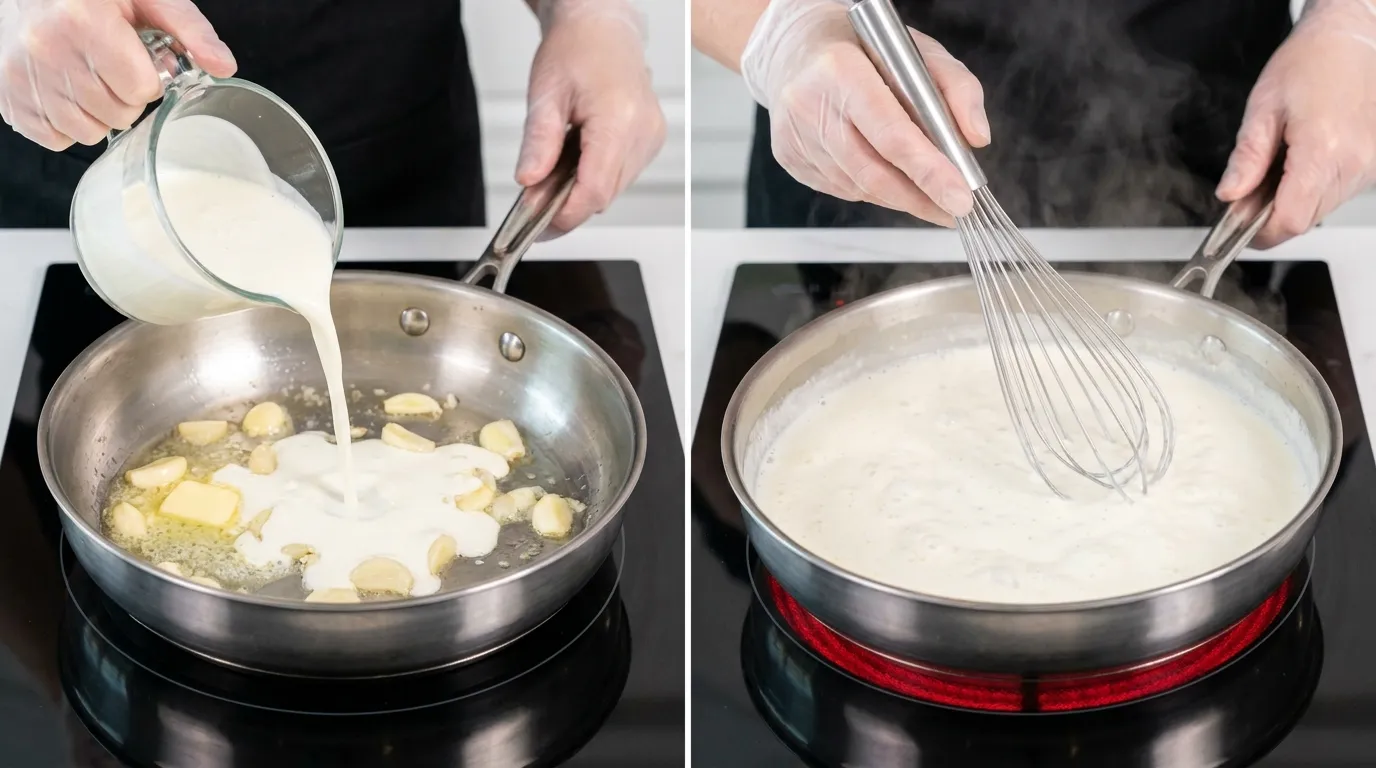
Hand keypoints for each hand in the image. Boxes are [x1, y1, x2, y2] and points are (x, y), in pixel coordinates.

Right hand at [0, 0, 235, 150]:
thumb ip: (188, 29)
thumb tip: (223, 65)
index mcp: (83, 21)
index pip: (140, 89)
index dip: (148, 79)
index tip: (138, 61)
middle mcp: (46, 49)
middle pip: (117, 114)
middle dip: (125, 96)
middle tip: (112, 67)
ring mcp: (21, 75)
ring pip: (87, 132)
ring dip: (98, 113)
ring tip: (89, 78)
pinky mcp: (7, 96)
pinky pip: (54, 138)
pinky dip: (67, 124)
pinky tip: (68, 93)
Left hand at [516, 0, 665, 235]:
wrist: (602, 27)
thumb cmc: (576, 49)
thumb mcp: (545, 94)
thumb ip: (538, 143)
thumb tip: (529, 182)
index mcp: (619, 120)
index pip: (594, 190)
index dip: (564, 214)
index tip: (537, 224)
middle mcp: (643, 132)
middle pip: (604, 195)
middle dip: (568, 204)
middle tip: (535, 198)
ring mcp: (651, 138)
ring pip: (613, 190)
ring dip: (582, 190)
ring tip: (557, 168)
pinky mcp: (652, 141)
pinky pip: (621, 176)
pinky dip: (596, 176)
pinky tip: (579, 158)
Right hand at [740, 0, 987, 225]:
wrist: (796, 49)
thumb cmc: (863, 48)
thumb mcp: (919, 51)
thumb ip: (958, 88)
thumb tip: (977, 137)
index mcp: (842, 70)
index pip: (892, 134)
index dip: (929, 172)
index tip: (960, 197)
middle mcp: (811, 105)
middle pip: (874, 172)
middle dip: (920, 198)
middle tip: (953, 210)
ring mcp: (796, 136)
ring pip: (858, 187)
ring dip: (899, 198)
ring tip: (928, 198)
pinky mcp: (789, 157)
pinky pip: (841, 188)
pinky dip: (872, 191)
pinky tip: (888, 179)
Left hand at [1217, 0, 1375, 247]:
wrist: (1351, 37)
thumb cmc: (1310, 62)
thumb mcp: (1263, 108)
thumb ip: (1246, 157)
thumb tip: (1230, 194)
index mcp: (1323, 150)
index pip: (1290, 219)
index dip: (1260, 232)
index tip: (1239, 227)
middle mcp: (1355, 162)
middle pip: (1306, 218)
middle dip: (1273, 215)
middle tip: (1250, 192)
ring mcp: (1370, 163)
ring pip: (1323, 208)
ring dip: (1295, 200)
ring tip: (1281, 164)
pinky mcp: (1375, 161)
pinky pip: (1340, 190)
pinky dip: (1315, 186)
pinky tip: (1304, 159)